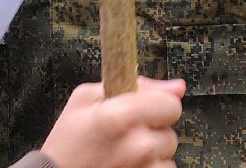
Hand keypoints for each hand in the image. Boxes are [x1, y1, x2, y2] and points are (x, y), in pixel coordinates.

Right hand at [39, 78, 184, 167]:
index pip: (171, 104)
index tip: (144, 109)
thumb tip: (177, 86)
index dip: (157, 104)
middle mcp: (139, 145)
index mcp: (122, 116)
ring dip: (151, 154)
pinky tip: (127, 166)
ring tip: (123, 154)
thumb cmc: (68, 141)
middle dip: (151, 132)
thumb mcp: (85, 98)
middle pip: (170, 133)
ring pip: (166, 157)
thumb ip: (131, 85)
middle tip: (125, 135)